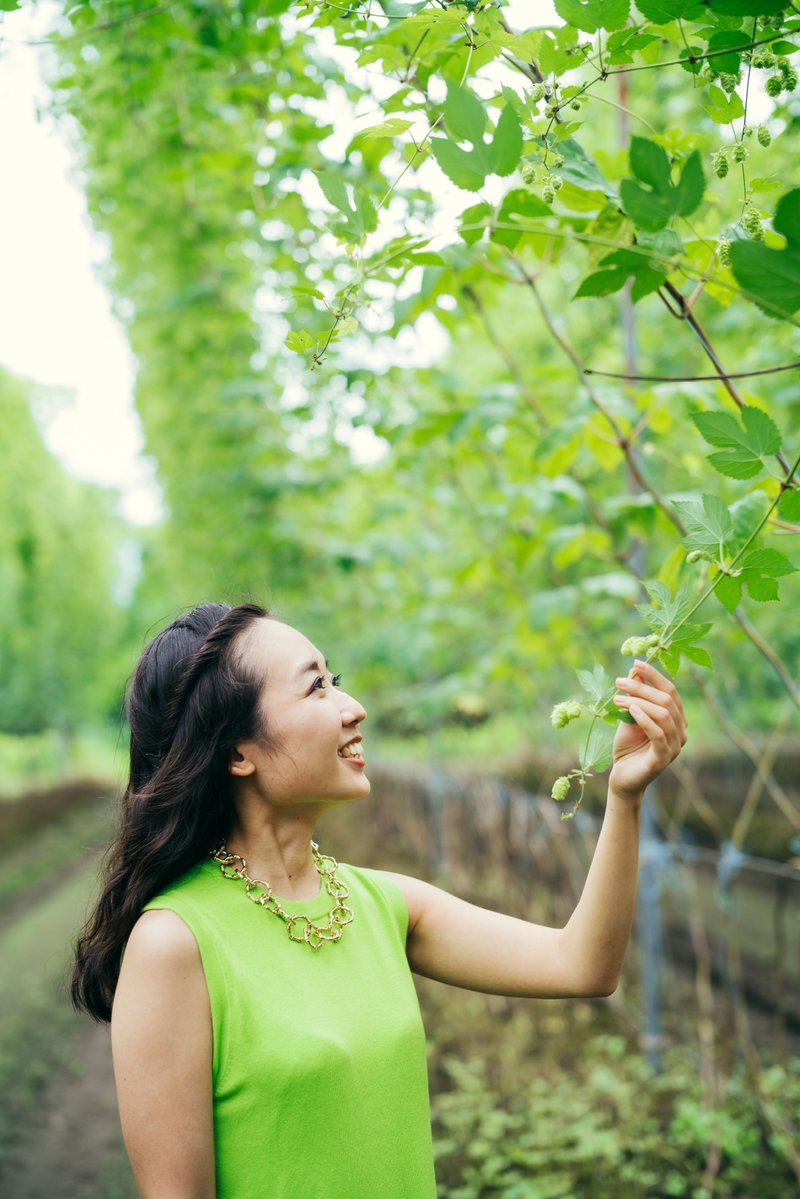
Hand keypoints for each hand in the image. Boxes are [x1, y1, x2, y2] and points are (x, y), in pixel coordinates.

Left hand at [608, 659, 687, 801]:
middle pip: (667, 700)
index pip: (671, 691)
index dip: (654, 675)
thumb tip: (635, 670)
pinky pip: (659, 734)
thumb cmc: (628, 746)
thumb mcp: (631, 716)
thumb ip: (636, 697)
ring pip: (664, 714)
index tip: (636, 663)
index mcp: (677, 719)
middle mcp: (681, 731)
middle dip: (642, 687)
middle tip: (619, 682)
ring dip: (639, 702)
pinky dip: (645, 719)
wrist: (622, 777)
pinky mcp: (663, 758)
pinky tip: (631, 710)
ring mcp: (675, 746)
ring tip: (618, 699)